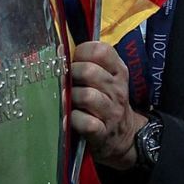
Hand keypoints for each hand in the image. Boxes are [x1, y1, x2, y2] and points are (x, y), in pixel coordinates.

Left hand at [70, 41, 145, 170]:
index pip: (101, 51)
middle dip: (70, 75)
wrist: (124, 135)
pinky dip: (73, 120)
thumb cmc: (106, 101)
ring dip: (70, 98)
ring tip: (67, 101)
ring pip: (86, 96)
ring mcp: (111, 112)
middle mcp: (117, 89)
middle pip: (89, 71)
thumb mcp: (106, 79)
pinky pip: (86, 123)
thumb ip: (87, 62)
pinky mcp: (103, 133)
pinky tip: (69, 119)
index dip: (82, 53)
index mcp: (118, 71)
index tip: (74, 61)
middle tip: (66, 82)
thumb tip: (60, 48)